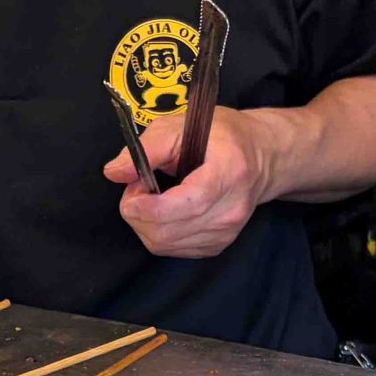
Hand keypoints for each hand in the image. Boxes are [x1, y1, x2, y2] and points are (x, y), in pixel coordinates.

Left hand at [101, 109, 273, 259]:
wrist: (261, 157)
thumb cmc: (221, 136)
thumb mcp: (181, 126)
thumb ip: (146, 149)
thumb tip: (114, 172)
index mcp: (228, 174)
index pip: (188, 205)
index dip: (150, 206)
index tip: (133, 189)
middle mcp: (231, 210)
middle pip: (168, 232)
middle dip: (138, 213)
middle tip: (138, 187)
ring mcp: (226, 232)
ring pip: (165, 245)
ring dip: (144, 223)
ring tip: (150, 197)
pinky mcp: (218, 244)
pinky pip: (173, 249)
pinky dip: (157, 232)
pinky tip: (163, 211)